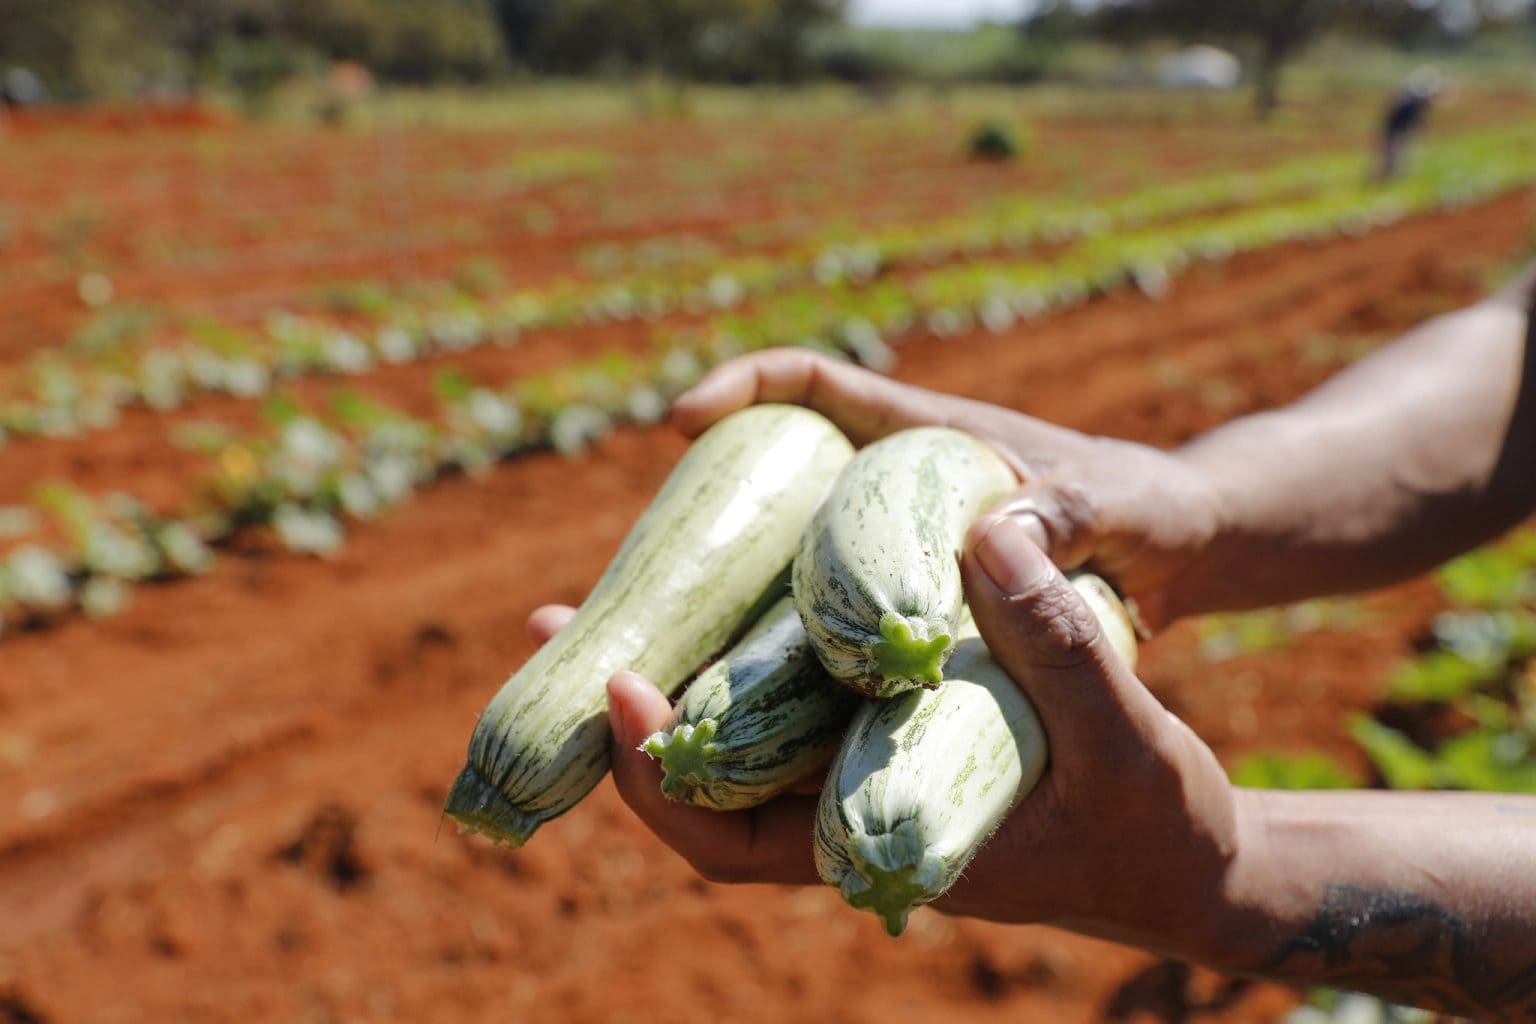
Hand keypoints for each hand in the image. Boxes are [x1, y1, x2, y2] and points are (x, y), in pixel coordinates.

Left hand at [526, 515, 1242, 950]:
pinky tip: (739, 586)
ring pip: (742, 734)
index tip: (618, 693)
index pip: (732, 840)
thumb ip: (1060, 643)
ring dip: (679, 669)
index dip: (662, 777)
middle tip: (555, 622)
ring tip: (616, 594)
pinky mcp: (886, 740)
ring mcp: (861, 778)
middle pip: (705, 781)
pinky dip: (755, 650)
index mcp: (880, 845)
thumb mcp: (1128, 738)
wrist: (1183, 859)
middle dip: (629, 713)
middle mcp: (847, 815)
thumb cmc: (1156, 825)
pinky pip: (798, 701)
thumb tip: (984, 530)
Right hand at [672, 348, 1221, 628]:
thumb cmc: (1150, 509)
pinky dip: (791, 675)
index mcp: (925, 437)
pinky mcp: (912, 617)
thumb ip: (1067, 513)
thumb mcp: (1114, 504)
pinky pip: (831, 639)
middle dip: (695, 531)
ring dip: (724, 622)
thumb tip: (990, 539)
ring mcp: (898, 559)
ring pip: (787, 577)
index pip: (816, 386)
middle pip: (769, 492)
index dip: (745, 390)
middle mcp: (893, 498)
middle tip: (628, 595)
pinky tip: (754, 733)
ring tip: (657, 673)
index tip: (683, 421)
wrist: (1181, 557)